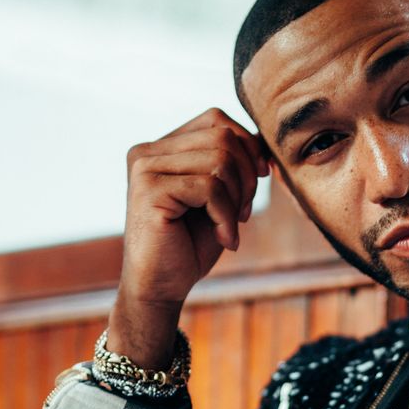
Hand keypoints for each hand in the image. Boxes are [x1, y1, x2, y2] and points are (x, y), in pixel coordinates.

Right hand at [110, 107, 270, 365]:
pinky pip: (210, 188)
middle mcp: (147, 152)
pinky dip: (227, 217)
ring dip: (237, 199)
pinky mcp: (149, 191)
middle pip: (222, 137)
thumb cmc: (190, 245)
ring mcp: (145, 168)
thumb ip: (232, 164)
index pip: (216, 120)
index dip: (247, 146)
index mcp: (161, 147)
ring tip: (231, 226)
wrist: (161, 288)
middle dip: (246, 176)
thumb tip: (264, 141)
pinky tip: (225, 239)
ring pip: (219, 161)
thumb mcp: (219, 197)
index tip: (258, 179)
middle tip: (243, 212)